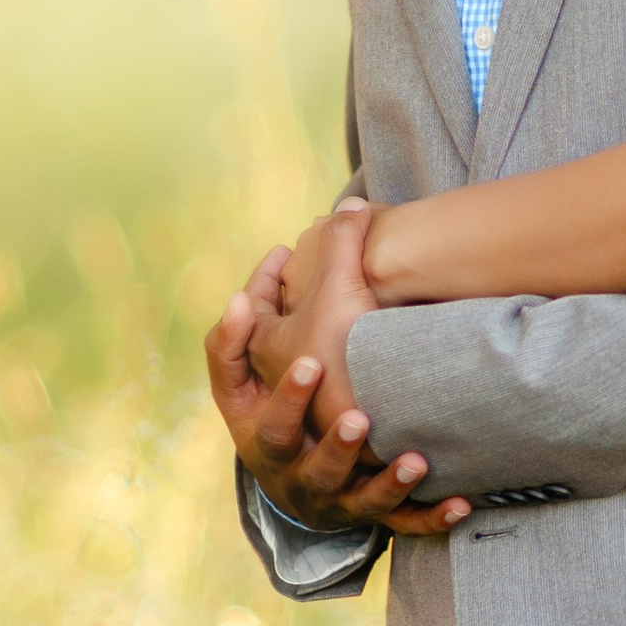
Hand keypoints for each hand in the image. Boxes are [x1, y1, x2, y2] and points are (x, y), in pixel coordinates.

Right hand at [205, 236, 468, 540]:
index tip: (310, 364)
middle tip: (360, 418)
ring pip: (365, 502)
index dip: (289, 398)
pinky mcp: (376, 516)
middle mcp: (303, 479)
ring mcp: (342, 501)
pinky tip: (461, 505)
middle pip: (318, 470)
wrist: (286, 483)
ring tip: (415, 461)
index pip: (274, 426)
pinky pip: (406, 524)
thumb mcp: (237, 388)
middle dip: (338, 448)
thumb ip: (232, 343)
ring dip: (390, 484)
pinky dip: (433, 519)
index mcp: (268, 447)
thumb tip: (238, 297)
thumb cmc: (264, 416)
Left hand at [251, 204, 376, 413]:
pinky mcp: (333, 411)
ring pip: (298, 352)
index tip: (283, 250)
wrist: (371, 421)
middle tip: (301, 269)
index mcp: (262, 342)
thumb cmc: (341, 353)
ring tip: (331, 299)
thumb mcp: (338, 285)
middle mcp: (274, 371)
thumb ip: (343, 239)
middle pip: (271, 326)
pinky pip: (328, 372)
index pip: (253, 299)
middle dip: (285, 297)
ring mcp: (301, 396)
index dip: (266, 271)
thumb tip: (352, 203)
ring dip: (310, 323)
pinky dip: (335, 348)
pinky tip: (360, 339)